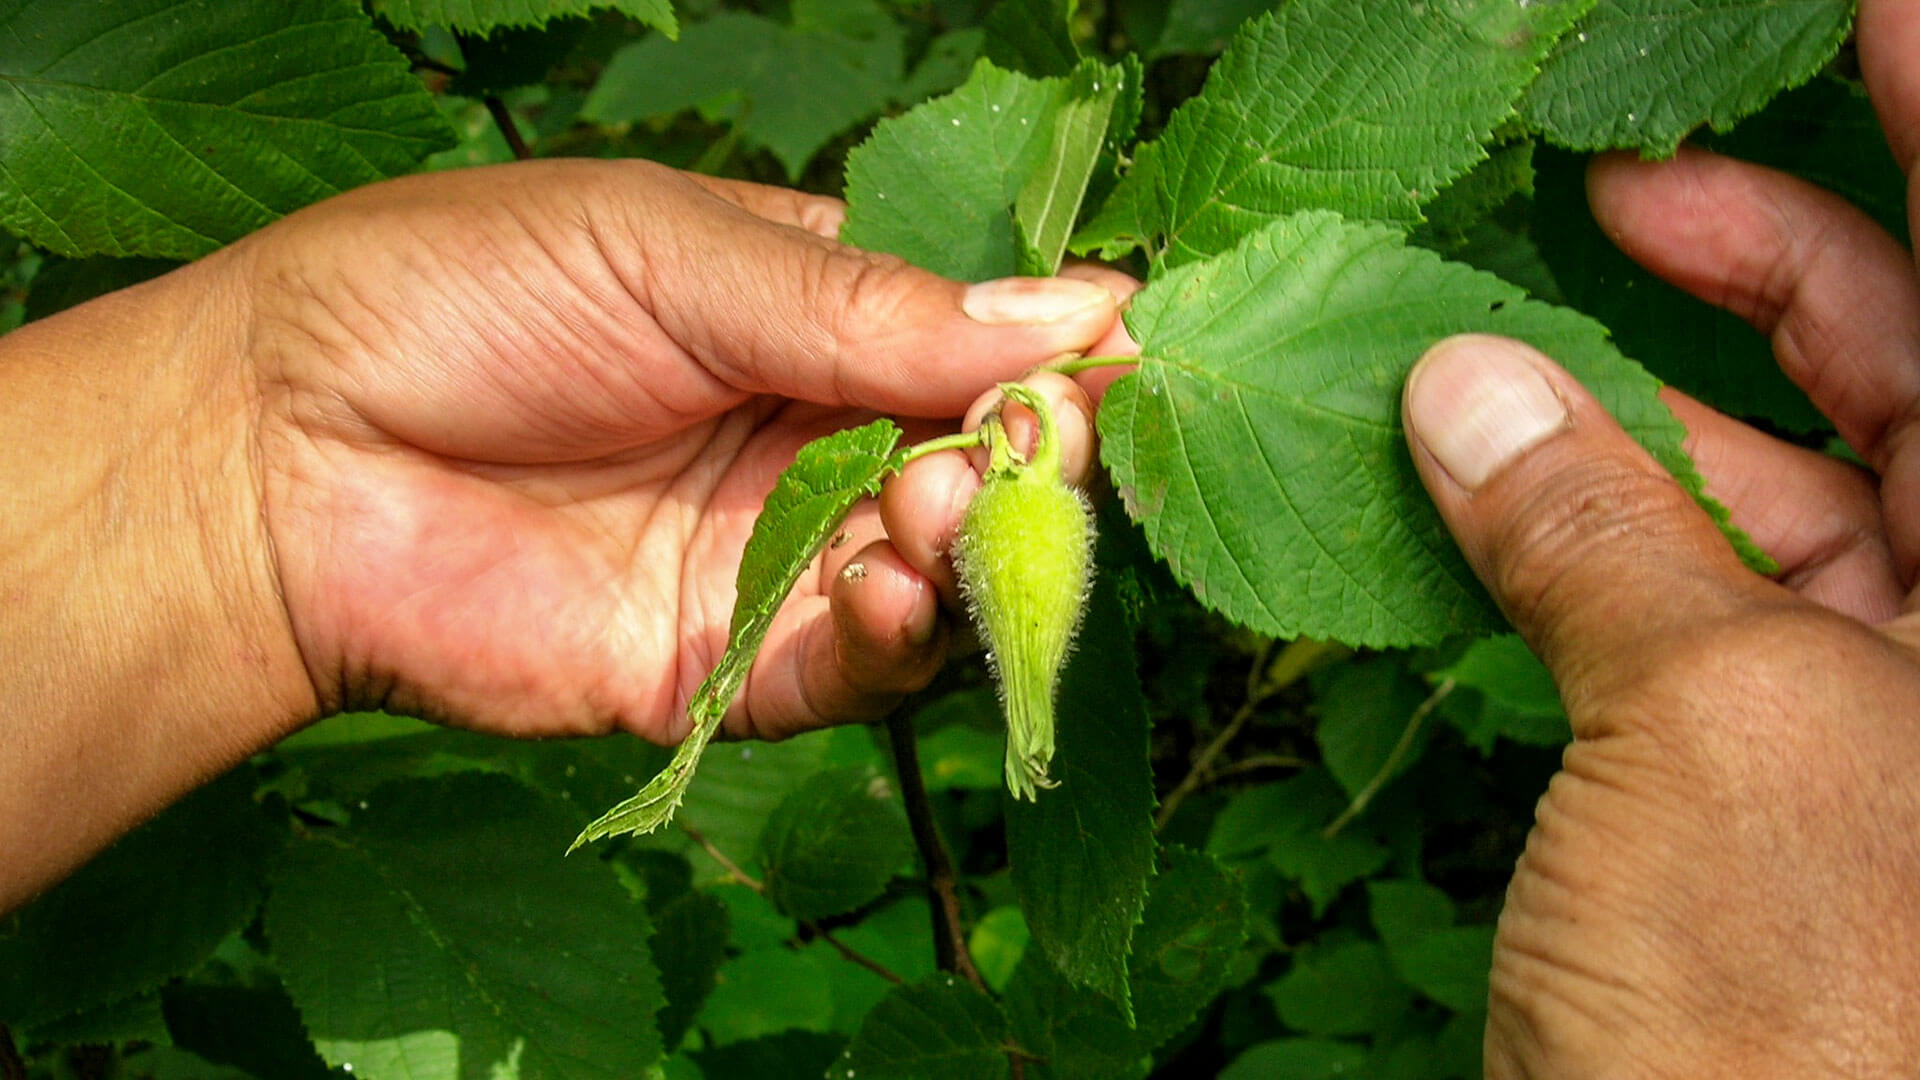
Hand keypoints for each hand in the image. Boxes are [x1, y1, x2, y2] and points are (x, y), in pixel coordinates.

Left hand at [0, 158, 1128, 908]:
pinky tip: (884, 578)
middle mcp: (802, 440)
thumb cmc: (456, 299)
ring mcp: (766, 557)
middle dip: (1025, 457)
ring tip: (939, 497)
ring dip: (964, 546)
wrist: (279, 451)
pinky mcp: (719, 668)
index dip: (1048, 351)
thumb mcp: (671, 252)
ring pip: (930, 576)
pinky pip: (845, 670)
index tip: (1119, 351)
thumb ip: (867, 306)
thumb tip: (1078, 311)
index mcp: (801, 317)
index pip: (970, 339)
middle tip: (1044, 440)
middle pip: (975, 466)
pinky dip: (888, 637)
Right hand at [1402, 2, 1919, 1072]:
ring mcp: (1902, 715)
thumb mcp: (1708, 735)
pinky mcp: (1787, 780)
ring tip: (1499, 341)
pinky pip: (1706, 602)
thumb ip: (1597, 534)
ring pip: (1797, 488)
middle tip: (1634, 176)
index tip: (1864, 10)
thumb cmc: (1803, 1027)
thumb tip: (1470, 389)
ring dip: (1648, 406)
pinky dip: (1601, 533)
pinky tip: (1493, 476)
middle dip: (1781, 257)